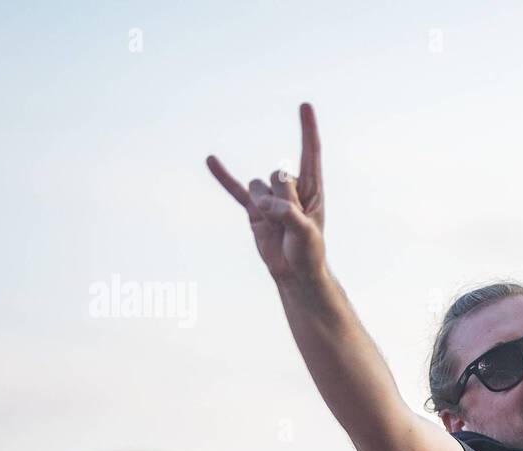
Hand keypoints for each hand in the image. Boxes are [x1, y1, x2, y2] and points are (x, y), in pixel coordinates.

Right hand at [207, 103, 326, 283]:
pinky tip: (211, 160)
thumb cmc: (308, 252)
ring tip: (276, 226)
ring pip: (258, 186)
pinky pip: (235, 190)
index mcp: (312, 189)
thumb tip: (264, 203)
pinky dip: (224, 177)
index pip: (310, 154)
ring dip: (264, 206)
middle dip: (282, 198)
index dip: (307, 130)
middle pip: (278, 175)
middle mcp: (291, 188)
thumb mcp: (306, 233)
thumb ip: (288, 213)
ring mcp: (270, 197)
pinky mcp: (254, 209)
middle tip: (291, 222)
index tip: (304, 105)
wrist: (294, 272)